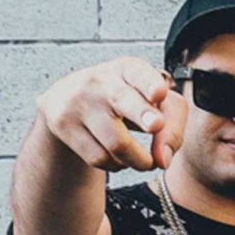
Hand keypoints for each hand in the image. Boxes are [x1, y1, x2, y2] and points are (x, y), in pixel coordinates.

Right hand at [36, 56, 186, 171]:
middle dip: (142, 114)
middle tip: (156, 125)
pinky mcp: (61, 124)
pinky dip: (116, 164)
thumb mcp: (154, 103)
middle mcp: (100, 81)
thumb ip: (172, 127)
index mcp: (128, 69)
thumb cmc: (126, 101)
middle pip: (123, 100)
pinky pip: (99, 158)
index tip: (159, 93)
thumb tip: (163, 160)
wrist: (68, 99)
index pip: (140, 73)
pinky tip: (116, 154)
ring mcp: (77, 102)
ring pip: (117, 144)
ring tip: (142, 158)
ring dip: (139, 161)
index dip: (150, 83)